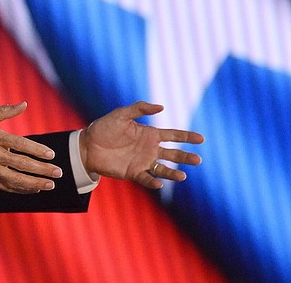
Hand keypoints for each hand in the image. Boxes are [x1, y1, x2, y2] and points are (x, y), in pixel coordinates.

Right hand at [0, 102, 62, 193]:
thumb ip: (4, 111)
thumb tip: (24, 104)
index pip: (20, 145)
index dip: (37, 150)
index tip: (51, 154)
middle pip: (22, 164)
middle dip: (42, 169)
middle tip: (58, 172)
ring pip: (16, 179)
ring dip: (35, 183)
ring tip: (50, 184)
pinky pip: (7, 187)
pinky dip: (22, 189)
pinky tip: (34, 189)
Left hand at [79, 101, 203, 188]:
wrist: (88, 145)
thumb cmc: (104, 127)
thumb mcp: (121, 114)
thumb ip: (140, 108)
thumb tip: (162, 107)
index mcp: (149, 134)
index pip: (173, 135)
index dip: (187, 137)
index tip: (201, 138)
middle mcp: (149, 149)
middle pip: (173, 153)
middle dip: (186, 157)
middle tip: (198, 160)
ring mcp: (142, 162)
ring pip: (163, 169)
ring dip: (173, 173)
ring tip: (183, 176)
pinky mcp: (133, 172)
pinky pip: (146, 178)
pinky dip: (153, 181)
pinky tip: (159, 182)